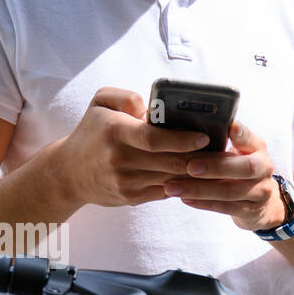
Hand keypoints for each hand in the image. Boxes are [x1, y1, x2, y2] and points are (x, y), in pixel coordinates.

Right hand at [54, 87, 209, 206]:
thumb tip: (150, 106)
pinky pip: (166, 191)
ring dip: (197, 173)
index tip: (204, 137)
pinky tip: (201, 177)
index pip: (153, 139)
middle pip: (169, 161)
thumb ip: (124, 96)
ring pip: (172, 178)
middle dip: (200, 158)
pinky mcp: (132, 198)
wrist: (69, 172)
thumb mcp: (99, 103)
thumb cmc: (92, 132)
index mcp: (115, 132)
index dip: (182, 140)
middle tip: (224, 152)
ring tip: (219, 164)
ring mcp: (126, 182)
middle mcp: (120, 159)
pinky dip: (184, 184)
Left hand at [162, 121, 287, 231]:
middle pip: (245, 168)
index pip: (250, 138)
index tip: (229, 128)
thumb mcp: (239, 150)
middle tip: (190, 166)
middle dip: (216, 167)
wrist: (262, 203)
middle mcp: (264, 168)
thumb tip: (188, 128)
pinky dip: (203, 203)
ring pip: (230, 192)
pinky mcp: (250, 211)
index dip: (241, 134)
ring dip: (200, 189)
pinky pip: (225, 208)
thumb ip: (223, 139)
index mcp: (258, 148)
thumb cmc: (240, 168)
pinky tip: (184, 198)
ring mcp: (260, 192)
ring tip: (173, 187)